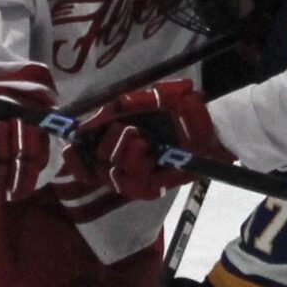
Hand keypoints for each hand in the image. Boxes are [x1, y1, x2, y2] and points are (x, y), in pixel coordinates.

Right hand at [77, 79, 218, 200]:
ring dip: (125, 154)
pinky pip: (132, 185)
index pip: (82, 159)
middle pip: (94, 166)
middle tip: (130, 132)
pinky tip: (150, 156)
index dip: (75, 157)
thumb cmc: (183, 108)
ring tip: (145, 142)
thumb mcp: (149, 98)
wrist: (213, 124)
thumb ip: (118, 107)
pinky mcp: (152, 187)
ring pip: (112, 174)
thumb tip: (87, 121)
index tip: (74, 145)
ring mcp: (137, 177)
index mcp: (117, 142)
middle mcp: (123, 163)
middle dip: (108, 145)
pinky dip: (138, 167)